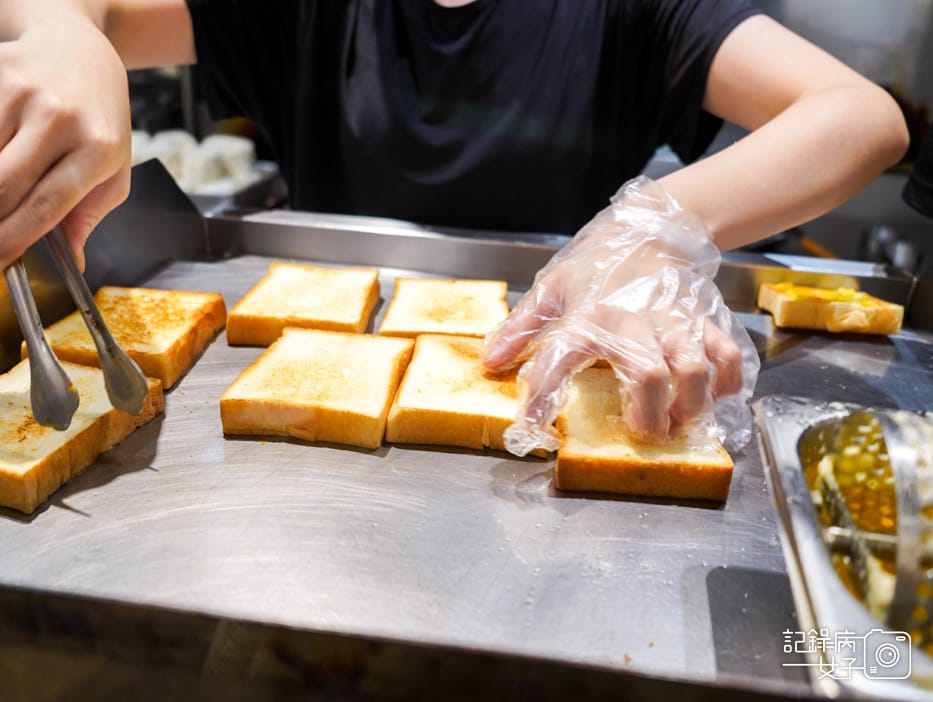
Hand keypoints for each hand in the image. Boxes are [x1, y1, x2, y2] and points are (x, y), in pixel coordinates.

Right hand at [0, 16, 130, 269]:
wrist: (81, 52)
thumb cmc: (99, 119)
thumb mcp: (114, 167)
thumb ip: (90, 215)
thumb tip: (74, 260)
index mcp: (97, 148)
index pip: (47, 204)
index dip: (15, 237)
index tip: (0, 258)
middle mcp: (59, 118)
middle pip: (3, 185)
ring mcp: (22, 92)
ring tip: (1, 197)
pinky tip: (0, 157)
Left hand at [482, 176, 758, 455]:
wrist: (649, 228)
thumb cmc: (594, 266)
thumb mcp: (550, 288)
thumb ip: (520, 327)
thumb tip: (490, 361)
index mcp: (586, 316)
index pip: (558, 358)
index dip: (543, 397)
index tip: (530, 430)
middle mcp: (632, 320)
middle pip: (649, 374)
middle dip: (650, 413)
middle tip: (645, 433)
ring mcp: (673, 319)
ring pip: (695, 368)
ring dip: (692, 403)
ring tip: (681, 421)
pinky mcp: (704, 318)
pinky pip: (728, 354)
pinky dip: (727, 381)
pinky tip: (715, 395)